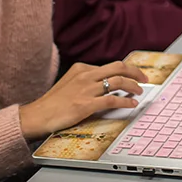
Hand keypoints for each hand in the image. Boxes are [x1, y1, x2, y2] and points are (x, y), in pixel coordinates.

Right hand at [18, 61, 149, 140]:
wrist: (36, 115)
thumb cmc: (52, 103)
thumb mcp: (69, 83)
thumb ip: (86, 80)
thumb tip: (107, 83)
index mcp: (81, 68)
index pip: (110, 66)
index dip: (126, 71)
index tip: (134, 75)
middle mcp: (85, 75)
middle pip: (118, 67)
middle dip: (135, 72)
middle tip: (145, 78)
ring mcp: (86, 89)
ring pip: (118, 82)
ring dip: (133, 86)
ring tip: (139, 91)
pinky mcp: (85, 105)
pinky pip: (112, 100)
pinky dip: (125, 101)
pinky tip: (131, 104)